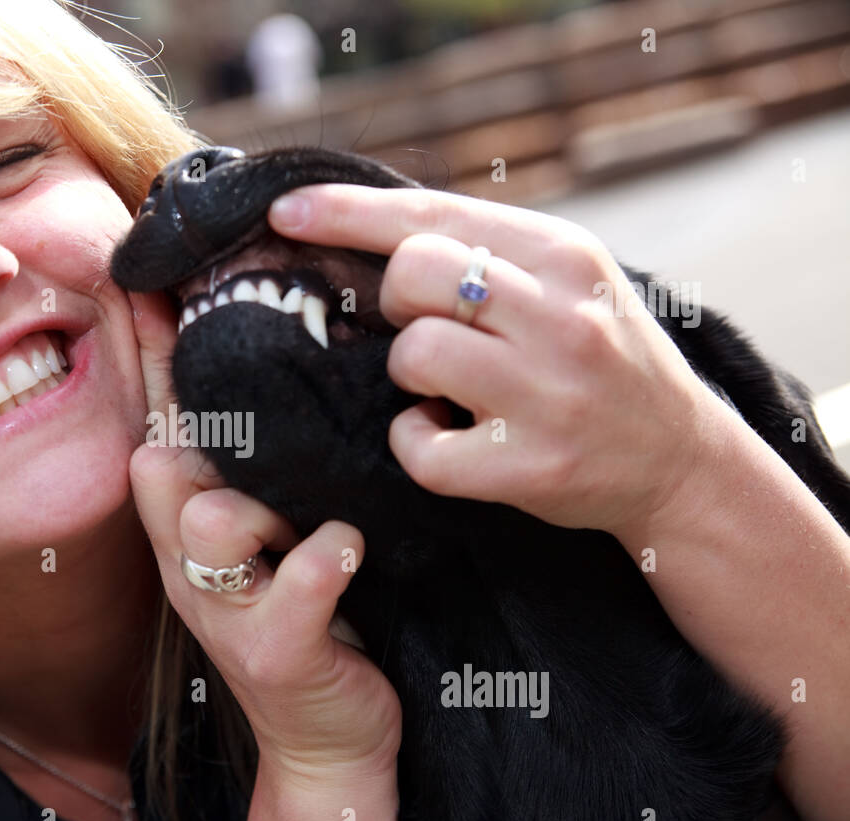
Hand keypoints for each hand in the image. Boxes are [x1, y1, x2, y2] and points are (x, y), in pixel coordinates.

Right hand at [126, 290, 402, 786]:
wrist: (327, 738)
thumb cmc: (310, 616)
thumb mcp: (275, 532)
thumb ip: (261, 464)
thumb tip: (274, 369)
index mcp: (190, 522)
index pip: (158, 426)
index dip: (148, 355)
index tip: (141, 279)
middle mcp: (191, 563)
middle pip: (160, 467)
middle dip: (201, 431)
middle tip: (262, 410)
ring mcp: (226, 611)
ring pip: (208, 525)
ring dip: (258, 508)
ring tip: (317, 514)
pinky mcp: (274, 652)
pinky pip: (291, 590)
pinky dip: (322, 562)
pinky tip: (347, 550)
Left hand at [267, 184, 726, 536]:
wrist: (678, 459)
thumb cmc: (599, 360)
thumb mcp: (566, 284)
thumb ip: (489, 254)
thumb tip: (369, 230)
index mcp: (566, 256)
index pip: (435, 213)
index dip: (348, 212)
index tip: (285, 212)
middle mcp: (563, 316)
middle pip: (415, 272)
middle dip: (396, 303)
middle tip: (428, 330)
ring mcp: (550, 394)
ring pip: (413, 353)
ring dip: (410, 376)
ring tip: (449, 391)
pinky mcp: (530, 465)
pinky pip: (419, 447)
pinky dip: (415, 444)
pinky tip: (450, 438)